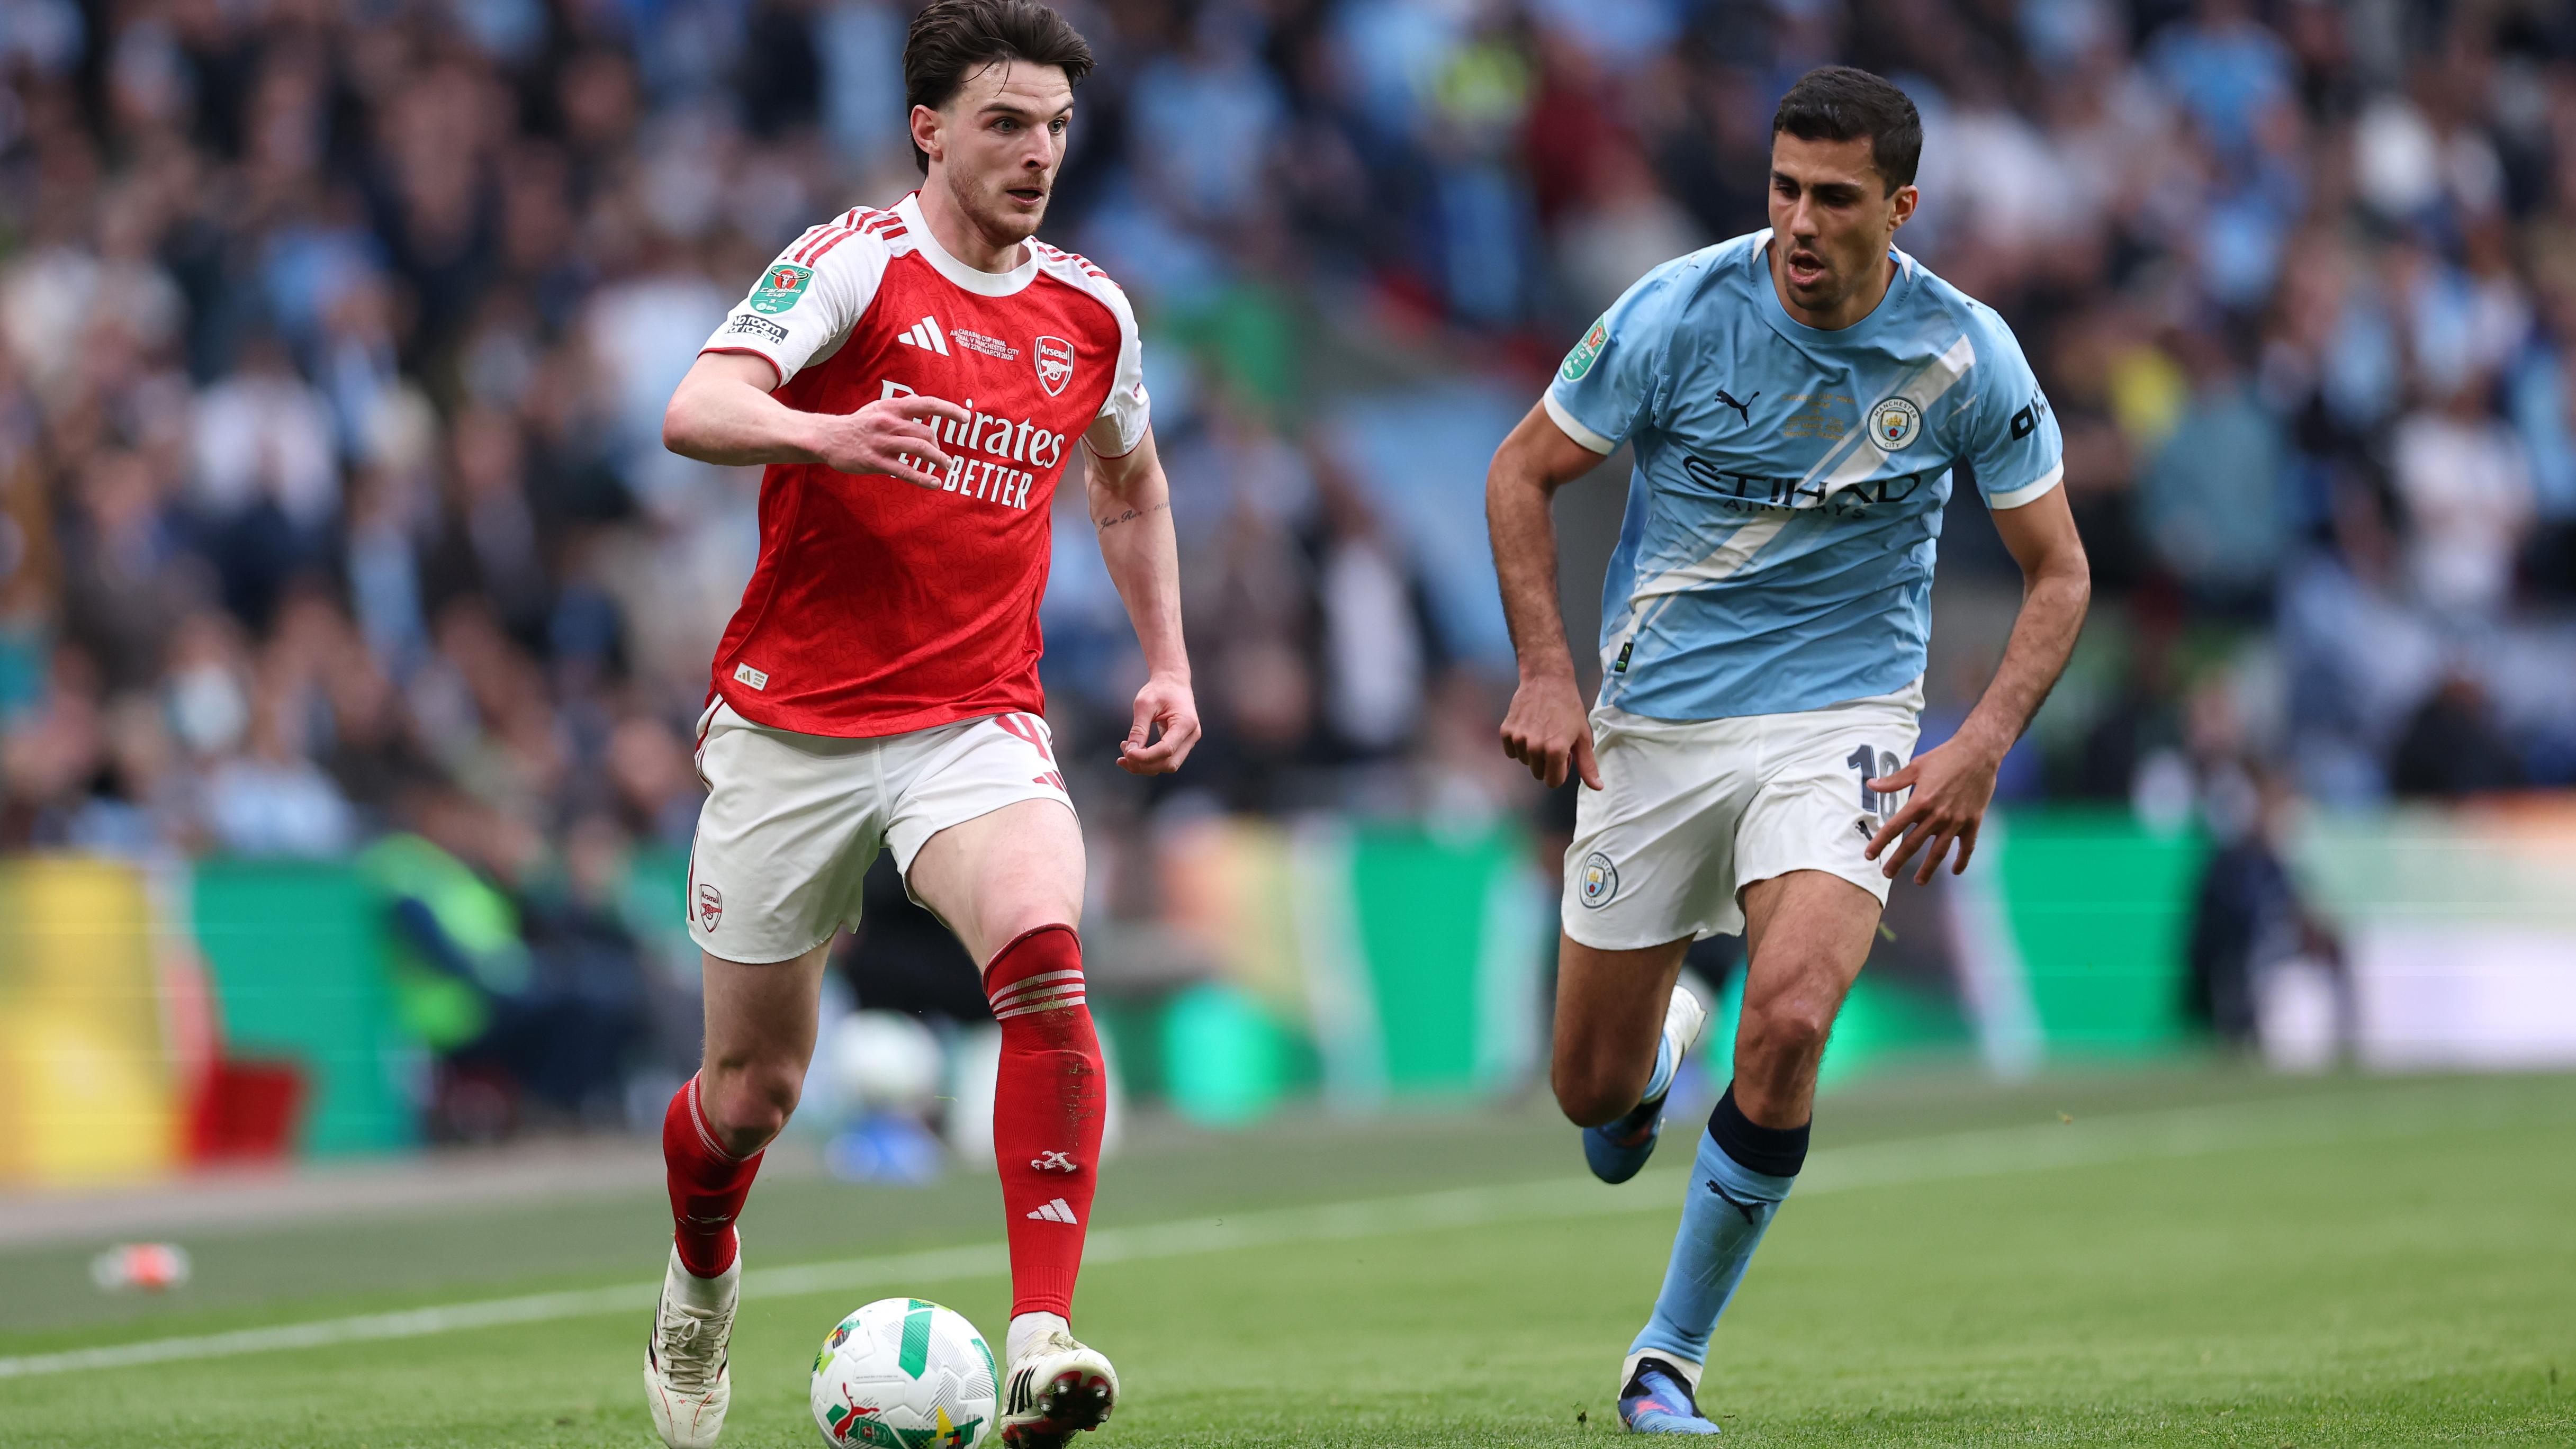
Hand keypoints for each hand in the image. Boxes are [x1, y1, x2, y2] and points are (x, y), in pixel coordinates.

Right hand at [807, 394, 971, 487]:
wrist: (827, 437)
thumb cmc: (857, 424)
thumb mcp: (878, 409)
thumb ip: (900, 408)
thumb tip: (918, 403)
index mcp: (892, 408)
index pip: (927, 404)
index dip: (949, 410)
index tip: (966, 418)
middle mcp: (889, 423)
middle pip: (925, 432)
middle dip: (938, 445)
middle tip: (942, 456)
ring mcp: (882, 443)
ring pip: (919, 449)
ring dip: (938, 459)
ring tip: (947, 466)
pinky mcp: (875, 462)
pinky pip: (905, 471)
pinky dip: (923, 478)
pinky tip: (935, 483)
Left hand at [1117, 673, 1199, 774]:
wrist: (1173, 682)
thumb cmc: (1159, 689)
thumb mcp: (1144, 704)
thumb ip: (1138, 729)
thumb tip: (1130, 752)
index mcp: (1186, 723)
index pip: (1166, 749)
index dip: (1145, 756)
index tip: (1126, 753)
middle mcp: (1192, 735)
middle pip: (1169, 763)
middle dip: (1144, 765)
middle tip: (1122, 756)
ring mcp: (1189, 741)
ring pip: (1168, 766)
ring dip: (1145, 765)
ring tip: (1125, 752)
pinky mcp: (1182, 744)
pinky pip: (1167, 759)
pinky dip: (1150, 761)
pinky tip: (1133, 753)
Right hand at [1499, 671, 1599, 788]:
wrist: (1547, 680)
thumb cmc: (1569, 707)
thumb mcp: (1583, 736)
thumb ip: (1588, 765)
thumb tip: (1597, 787)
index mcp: (1556, 751)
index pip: (1553, 782)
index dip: (1560, 771)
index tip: (1564, 756)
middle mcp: (1535, 747)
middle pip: (1538, 773)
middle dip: (1547, 763)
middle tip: (1553, 741)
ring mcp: (1518, 739)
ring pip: (1525, 762)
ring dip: (1533, 753)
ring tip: (1542, 732)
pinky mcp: (1506, 731)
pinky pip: (1511, 751)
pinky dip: (1519, 745)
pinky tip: (1529, 729)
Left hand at [1865, 735, 2001, 883]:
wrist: (1979, 753)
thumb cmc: (1945, 757)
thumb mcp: (1916, 766)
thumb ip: (1894, 781)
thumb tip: (1871, 785)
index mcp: (1920, 802)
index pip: (1895, 827)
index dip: (1880, 843)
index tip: (1869, 855)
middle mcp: (1937, 815)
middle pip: (1913, 844)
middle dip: (1898, 861)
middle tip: (1886, 874)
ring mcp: (1956, 821)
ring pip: (1939, 852)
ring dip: (1928, 869)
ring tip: (1919, 881)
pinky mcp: (1973, 822)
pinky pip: (1967, 847)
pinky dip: (1962, 860)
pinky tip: (1955, 871)